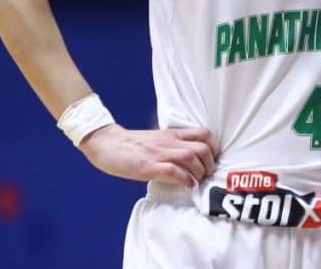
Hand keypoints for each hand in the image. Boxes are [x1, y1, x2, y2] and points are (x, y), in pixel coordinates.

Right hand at [78, 124, 220, 187]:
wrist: (106, 142)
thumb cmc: (130, 144)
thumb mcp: (157, 139)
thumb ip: (172, 145)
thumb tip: (189, 159)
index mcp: (172, 134)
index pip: (204, 133)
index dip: (214, 147)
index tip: (213, 160)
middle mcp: (169, 142)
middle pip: (203, 146)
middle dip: (211, 163)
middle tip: (207, 174)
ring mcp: (159, 153)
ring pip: (192, 157)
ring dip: (200, 172)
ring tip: (197, 181)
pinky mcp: (148, 166)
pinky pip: (173, 171)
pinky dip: (184, 179)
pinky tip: (186, 185)